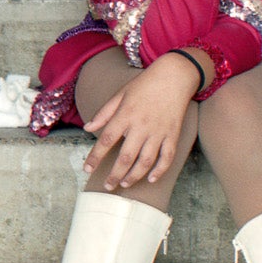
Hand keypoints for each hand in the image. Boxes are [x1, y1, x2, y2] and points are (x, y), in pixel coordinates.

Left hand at [83, 55, 200, 190]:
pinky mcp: (173, 134)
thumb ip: (104, 113)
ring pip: (146, 161)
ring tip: (124, 183)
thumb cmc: (144, 84)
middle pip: (126, 157)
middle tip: (107, 186)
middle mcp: (141, 126)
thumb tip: (87, 128)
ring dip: (134, 176)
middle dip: (114, 174)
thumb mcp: (120, 94)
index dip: (95, 157)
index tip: (87, 169)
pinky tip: (151, 178)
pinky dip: (160, 171)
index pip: (106, 140)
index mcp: (126, 115)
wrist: (174, 76)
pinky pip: (167, 157)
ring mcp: (159, 132)